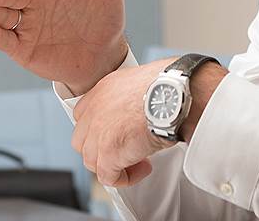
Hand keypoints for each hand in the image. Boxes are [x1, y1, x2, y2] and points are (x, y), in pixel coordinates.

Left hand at [72, 57, 228, 186]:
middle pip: (83, 140)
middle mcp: (95, 111)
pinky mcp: (108, 154)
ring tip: (139, 159)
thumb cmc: (169, 86)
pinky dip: (125, 177)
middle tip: (125, 149)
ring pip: (93, 160)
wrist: (174, 97)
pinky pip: (108, 177)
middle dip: (102, 149)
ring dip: (114, 164)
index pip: (84, 116)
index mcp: (103, 90)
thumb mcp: (144, 80)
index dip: (100, 129)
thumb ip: (133, 95)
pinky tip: (142, 169)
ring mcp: (98, 134)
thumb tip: (144, 106)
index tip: (116, 133)